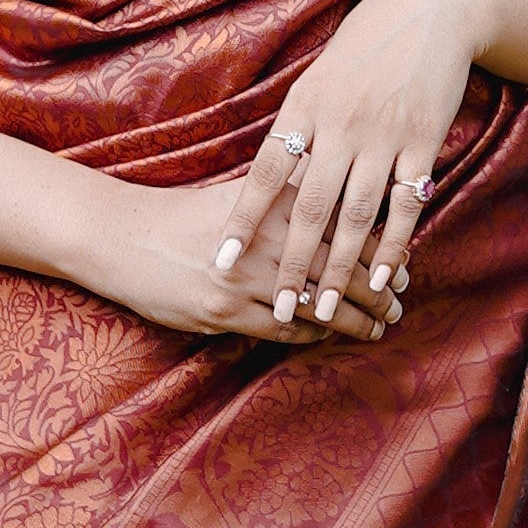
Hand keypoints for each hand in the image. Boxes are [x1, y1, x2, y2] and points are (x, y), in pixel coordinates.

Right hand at [75, 169, 403, 346]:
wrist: (125, 238)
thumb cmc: (189, 215)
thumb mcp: (244, 192)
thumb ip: (291, 192)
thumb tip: (344, 195)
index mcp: (276, 202)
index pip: (347, 230)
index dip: (381, 253)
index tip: (403, 268)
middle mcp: (266, 237)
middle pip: (342, 269)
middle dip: (378, 291)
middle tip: (400, 303)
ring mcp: (246, 278)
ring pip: (318, 305)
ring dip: (355, 321)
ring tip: (377, 327)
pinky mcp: (224, 311)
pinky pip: (284, 329)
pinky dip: (312, 333)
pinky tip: (328, 334)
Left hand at [210, 0, 491, 337]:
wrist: (428, 13)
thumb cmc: (363, 50)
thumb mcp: (316, 82)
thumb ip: (296, 133)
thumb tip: (270, 187)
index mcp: (303, 110)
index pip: (264, 176)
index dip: (242, 221)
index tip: (222, 261)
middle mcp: (339, 126)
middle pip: (309, 208)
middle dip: (292, 264)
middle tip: (279, 309)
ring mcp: (382, 137)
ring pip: (356, 214)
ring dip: (339, 267)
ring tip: (326, 308)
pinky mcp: (423, 143)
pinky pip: (405, 204)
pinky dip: (393, 244)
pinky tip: (381, 276)